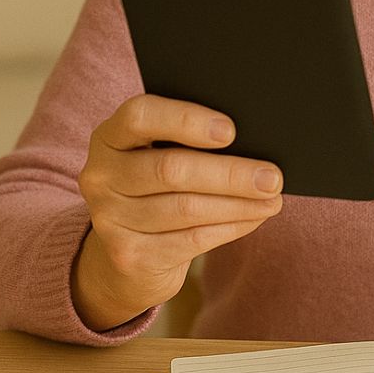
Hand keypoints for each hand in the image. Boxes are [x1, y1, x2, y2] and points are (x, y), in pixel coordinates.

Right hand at [73, 93, 282, 330]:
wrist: (126, 254)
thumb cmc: (158, 186)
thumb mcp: (159, 154)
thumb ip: (189, 142)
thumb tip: (255, 139)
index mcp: (110, 136)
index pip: (140, 116)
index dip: (186, 120)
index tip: (231, 130)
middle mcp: (101, 175)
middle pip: (170, 170)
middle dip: (229, 173)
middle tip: (272, 176)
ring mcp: (110, 219)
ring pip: (186, 208)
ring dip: (238, 204)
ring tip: (272, 198)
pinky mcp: (129, 256)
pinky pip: (191, 239)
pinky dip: (230, 227)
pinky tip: (254, 217)